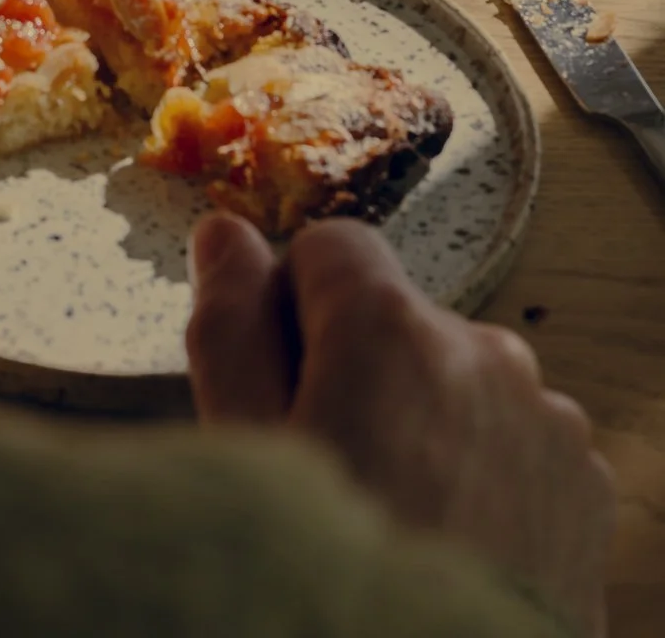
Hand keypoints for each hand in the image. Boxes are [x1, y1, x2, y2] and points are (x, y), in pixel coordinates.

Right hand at [187, 213, 615, 636]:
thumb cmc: (330, 577)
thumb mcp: (246, 449)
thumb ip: (231, 325)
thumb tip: (225, 230)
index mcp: (389, 327)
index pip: (333, 246)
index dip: (293, 308)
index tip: (283, 383)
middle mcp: (482, 349)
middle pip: (397, 318)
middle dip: (360, 371)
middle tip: (332, 468)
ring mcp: (544, 417)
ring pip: (457, 379)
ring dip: (424, 419)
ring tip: (394, 517)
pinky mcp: (583, 481)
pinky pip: (515, 437)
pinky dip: (482, 469)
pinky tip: (451, 539)